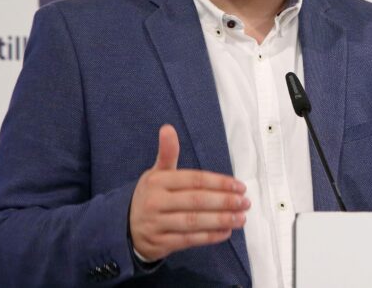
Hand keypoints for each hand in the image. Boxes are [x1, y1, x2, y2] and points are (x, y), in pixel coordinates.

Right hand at [129, 124, 249, 260]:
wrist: (126, 228)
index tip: (239, 186)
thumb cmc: (150, 197)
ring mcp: (157, 224)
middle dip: (224, 202)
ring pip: (194, 221)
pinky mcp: (160, 243)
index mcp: (157, 181)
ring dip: (221, 220)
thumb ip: (168, 153)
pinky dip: (209, 236)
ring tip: (241, 218)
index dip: (219, 183)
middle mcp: (156, 202)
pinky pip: (189, 240)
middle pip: (196, 201)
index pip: (194, 180)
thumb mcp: (156, 174)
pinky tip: (226, 232)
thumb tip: (168, 128)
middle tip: (245, 202)